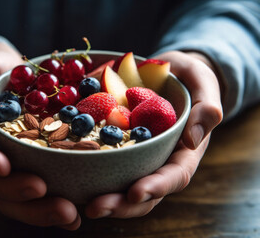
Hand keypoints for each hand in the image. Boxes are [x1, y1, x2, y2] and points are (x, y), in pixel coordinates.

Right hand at [0, 41, 79, 229]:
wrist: (9, 71)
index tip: (3, 166)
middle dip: (21, 195)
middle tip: (49, 199)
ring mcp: (16, 161)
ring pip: (22, 196)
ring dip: (43, 209)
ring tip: (70, 216)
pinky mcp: (38, 162)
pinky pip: (45, 187)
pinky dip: (60, 201)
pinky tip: (78, 213)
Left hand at [85, 51, 222, 218]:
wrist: (166, 73)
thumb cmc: (188, 78)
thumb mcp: (203, 83)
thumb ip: (207, 107)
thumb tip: (193, 140)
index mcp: (184, 151)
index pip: (175, 176)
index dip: (157, 187)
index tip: (135, 193)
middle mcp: (161, 160)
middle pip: (146, 192)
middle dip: (123, 204)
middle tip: (96, 208)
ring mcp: (140, 156)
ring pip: (125, 186)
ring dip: (107, 198)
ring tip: (85, 204)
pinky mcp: (121, 148)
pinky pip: (108, 164)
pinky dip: (94, 174)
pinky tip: (74, 176)